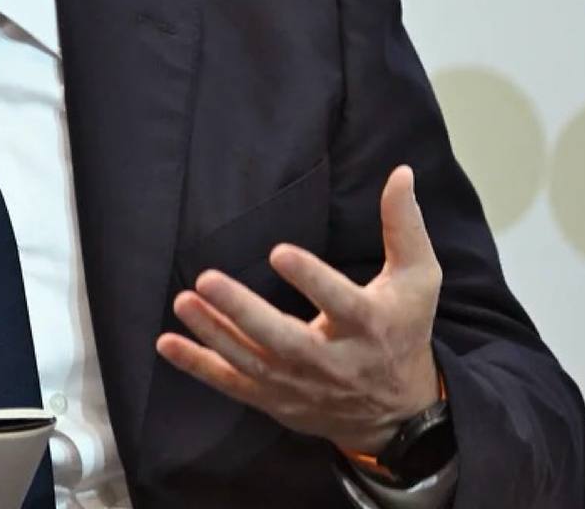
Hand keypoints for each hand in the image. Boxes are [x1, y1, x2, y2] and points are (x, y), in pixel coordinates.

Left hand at [155, 164, 442, 453]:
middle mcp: (332, 361)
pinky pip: (232, 383)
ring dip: (213, 333)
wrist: (397, 413)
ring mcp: (300, 385)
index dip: (311, 279)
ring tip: (183, 301)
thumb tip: (400, 173)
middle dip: (243, 311)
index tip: (279, 251)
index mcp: (369, 326)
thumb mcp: (418, 279)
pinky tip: (166, 342)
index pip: (339, 301)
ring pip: (251, 361)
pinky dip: (197, 366)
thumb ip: (404, 226)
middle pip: (283, 339)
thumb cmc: (403, 330)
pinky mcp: (275, 398)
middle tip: (207, 279)